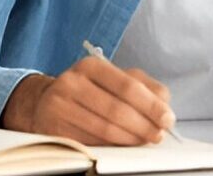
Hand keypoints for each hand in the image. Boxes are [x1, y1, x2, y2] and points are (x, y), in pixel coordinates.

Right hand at [0, 57, 174, 145]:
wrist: (44, 103)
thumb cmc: (88, 91)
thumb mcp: (113, 79)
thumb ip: (143, 86)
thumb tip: (164, 103)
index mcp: (91, 66)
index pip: (128, 86)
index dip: (151, 105)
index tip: (167, 118)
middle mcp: (72, 83)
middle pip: (117, 109)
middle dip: (143, 125)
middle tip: (158, 134)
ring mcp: (60, 107)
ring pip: (104, 129)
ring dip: (130, 139)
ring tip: (144, 141)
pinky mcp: (54, 129)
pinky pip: (90, 142)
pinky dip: (111, 147)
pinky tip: (123, 146)